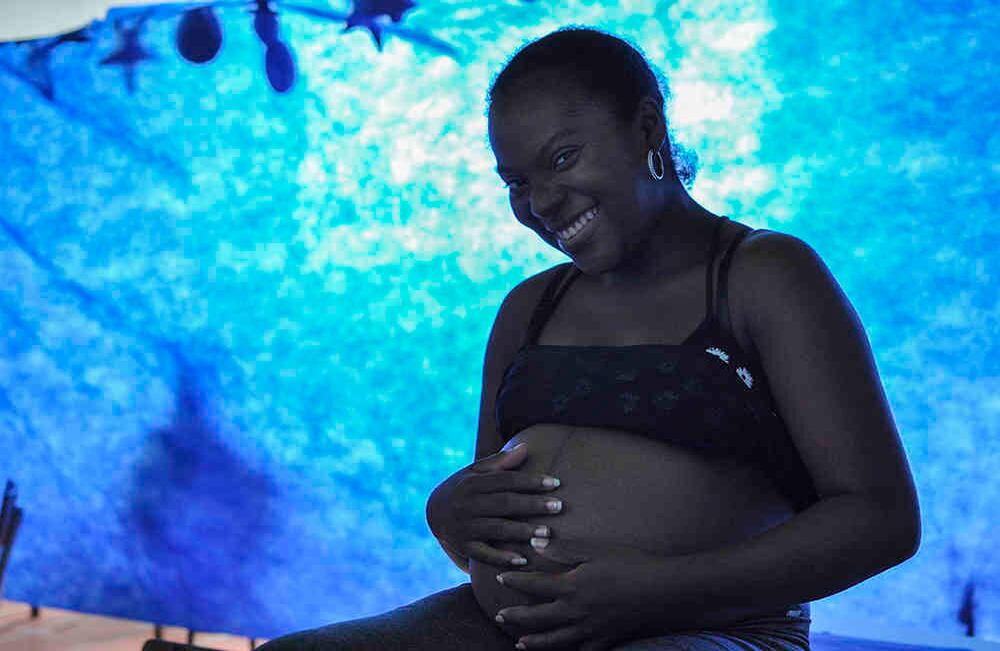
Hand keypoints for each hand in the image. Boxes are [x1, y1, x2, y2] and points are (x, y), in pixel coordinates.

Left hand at [494, 538, 669, 649]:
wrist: (663, 591)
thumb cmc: (631, 564)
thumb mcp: (595, 551)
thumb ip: (563, 549)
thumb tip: (535, 542)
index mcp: (571, 586)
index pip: (533, 585)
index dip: (514, 581)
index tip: (500, 578)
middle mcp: (575, 612)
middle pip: (537, 618)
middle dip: (516, 617)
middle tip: (500, 617)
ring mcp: (589, 630)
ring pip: (554, 641)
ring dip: (534, 642)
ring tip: (520, 644)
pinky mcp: (604, 641)